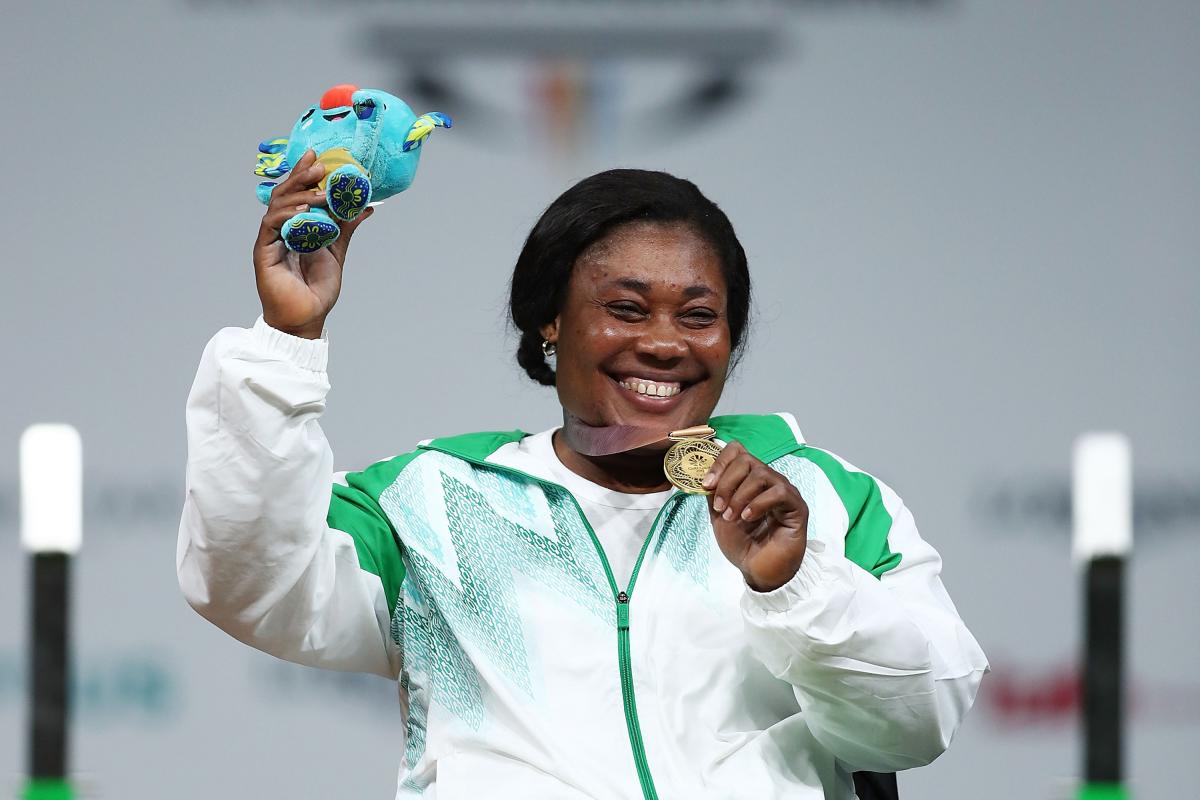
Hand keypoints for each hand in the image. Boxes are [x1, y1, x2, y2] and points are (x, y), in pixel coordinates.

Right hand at [253, 149, 373, 338]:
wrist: (307, 317)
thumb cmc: (317, 289)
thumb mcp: (336, 251)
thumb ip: (346, 228)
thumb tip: (365, 207)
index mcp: (294, 227)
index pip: (296, 194)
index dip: (303, 174)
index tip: (317, 157)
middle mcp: (279, 230)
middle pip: (284, 195)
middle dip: (300, 177)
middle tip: (318, 165)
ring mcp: (270, 240)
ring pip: (277, 206)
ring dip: (299, 194)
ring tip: (320, 188)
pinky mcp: (264, 252)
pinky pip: (271, 225)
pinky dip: (287, 214)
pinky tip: (303, 209)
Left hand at [702, 441, 808, 591]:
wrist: (756, 569)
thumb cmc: (741, 543)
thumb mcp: (718, 514)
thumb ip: (714, 492)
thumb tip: (704, 474)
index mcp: (749, 479)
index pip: (738, 451)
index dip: (719, 462)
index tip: (706, 484)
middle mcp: (768, 480)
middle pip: (747, 459)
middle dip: (727, 482)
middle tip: (719, 506)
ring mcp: (784, 491)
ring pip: (762, 473)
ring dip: (740, 495)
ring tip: (732, 516)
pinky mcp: (797, 506)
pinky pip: (779, 492)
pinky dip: (758, 503)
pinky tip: (748, 517)